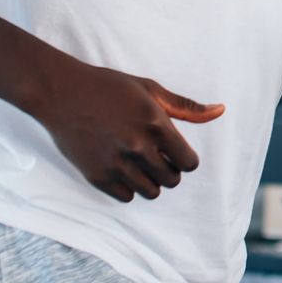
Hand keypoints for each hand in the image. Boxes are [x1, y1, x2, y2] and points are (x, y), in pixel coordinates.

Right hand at [34, 64, 216, 203]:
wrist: (60, 92)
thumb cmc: (109, 87)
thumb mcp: (150, 89)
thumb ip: (186, 107)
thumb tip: (221, 110)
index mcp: (155, 124)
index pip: (189, 164)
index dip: (185, 159)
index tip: (174, 152)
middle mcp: (137, 147)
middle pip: (172, 180)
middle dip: (169, 170)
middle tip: (156, 157)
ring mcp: (115, 163)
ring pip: (151, 191)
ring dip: (150, 180)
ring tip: (138, 162)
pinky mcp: (96, 175)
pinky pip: (127, 196)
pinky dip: (128, 186)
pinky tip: (121, 168)